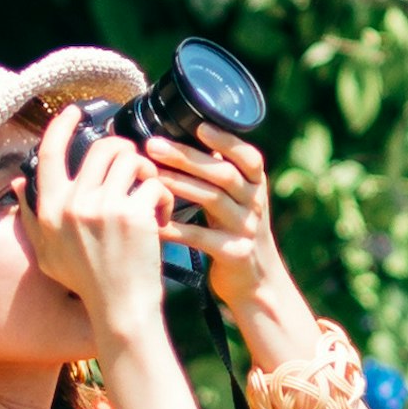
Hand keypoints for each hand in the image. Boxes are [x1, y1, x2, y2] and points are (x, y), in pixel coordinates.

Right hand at [27, 110, 179, 344]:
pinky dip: (162, 199)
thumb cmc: (87, 283)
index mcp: (50, 210)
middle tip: (136, 172)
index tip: (75, 112)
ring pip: (132, 159)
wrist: (120, 309)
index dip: (62, 125)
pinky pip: (154, 183)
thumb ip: (31, 217)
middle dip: (125, 152)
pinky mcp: (133, 213)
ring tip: (149, 199)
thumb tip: (17, 183)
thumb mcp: (47, 253)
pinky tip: (160, 220)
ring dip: (147, 174)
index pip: (51, 153)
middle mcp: (72, 204)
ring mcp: (103, 207)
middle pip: (103, 147)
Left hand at [154, 123, 291, 326]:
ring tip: (151, 175)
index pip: (248, 157)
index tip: (198, 126)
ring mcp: (247, 229)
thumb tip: (190, 134)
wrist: (256, 282)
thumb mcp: (236, 200)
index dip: (225, 140)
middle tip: (154, 146)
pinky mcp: (235, 253)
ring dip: (179, 185)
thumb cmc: (235, 232)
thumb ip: (220, 173)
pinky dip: (177, 229)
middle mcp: (255, 204)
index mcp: (255, 185)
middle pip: (224, 174)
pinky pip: (202, 238)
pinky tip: (155, 223)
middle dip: (187, 157)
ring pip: (213, 200)